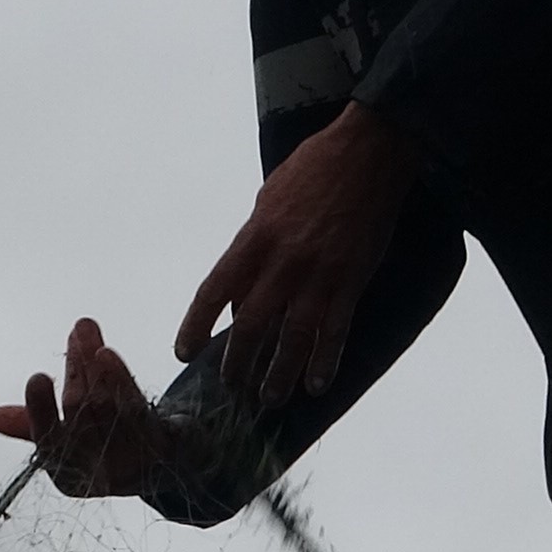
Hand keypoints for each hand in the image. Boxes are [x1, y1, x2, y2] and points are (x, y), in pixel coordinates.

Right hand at [0, 317, 169, 497]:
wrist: (158, 464)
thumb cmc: (99, 447)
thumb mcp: (64, 439)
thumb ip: (32, 425)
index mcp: (67, 477)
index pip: (48, 442)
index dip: (40, 411)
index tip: (37, 377)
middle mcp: (98, 473)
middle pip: (80, 413)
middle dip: (75, 370)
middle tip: (75, 333)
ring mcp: (130, 459)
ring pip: (106, 404)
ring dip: (94, 364)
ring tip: (86, 330)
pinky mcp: (156, 444)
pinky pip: (135, 406)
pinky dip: (119, 378)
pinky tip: (106, 353)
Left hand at [178, 100, 415, 406]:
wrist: (367, 153)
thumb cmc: (313, 169)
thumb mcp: (267, 200)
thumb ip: (253, 245)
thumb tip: (244, 290)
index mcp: (253, 238)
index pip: (213, 292)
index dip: (195, 327)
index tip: (184, 354)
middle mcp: (280, 262)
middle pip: (249, 326)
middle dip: (236, 363)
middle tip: (232, 386)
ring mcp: (317, 275)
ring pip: (290, 339)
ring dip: (277, 374)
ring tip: (270, 398)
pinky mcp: (351, 281)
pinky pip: (334, 331)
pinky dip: (324, 362)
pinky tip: (316, 385)